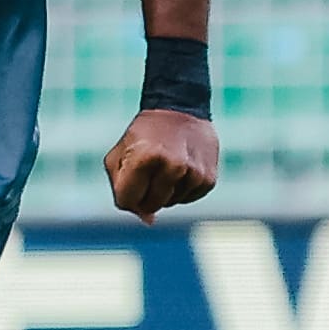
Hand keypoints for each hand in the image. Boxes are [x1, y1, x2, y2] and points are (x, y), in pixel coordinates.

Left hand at [104, 107, 218, 218]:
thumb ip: (122, 189)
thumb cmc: (143, 135)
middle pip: (150, 205)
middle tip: (148, 170)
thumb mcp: (120, 154)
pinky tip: (181, 168)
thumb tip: (149, 221)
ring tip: (166, 164)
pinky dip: (181, 189)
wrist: (179, 108)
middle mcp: (172, 166)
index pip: (127, 200)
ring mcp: (193, 173)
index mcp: (145, 157)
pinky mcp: (208, 179)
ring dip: (164, 191)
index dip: (125, 194)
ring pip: (170, 203)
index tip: (129, 179)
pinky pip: (188, 199)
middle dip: (144, 195)